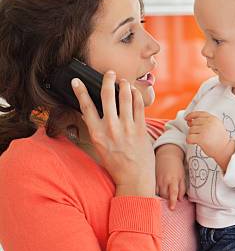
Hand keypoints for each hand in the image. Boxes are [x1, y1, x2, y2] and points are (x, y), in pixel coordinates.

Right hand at [71, 71, 154, 196]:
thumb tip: (92, 114)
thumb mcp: (100, 147)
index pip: (85, 107)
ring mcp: (127, 127)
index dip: (80, 91)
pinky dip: (136, 96)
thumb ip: (97, 130)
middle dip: (107, 80)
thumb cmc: (116, 164)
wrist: (134, 177)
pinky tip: (135, 92)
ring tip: (123, 81)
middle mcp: (111, 128)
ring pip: (125, 97)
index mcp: (97, 133)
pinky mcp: (141, 128)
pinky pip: (139, 106)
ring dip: (124, 85)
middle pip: (107, 96)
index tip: (77, 81)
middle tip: (109, 73)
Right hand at [155, 144, 185, 209]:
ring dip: (161, 197)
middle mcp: (164, 181)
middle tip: (169, 202)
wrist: (167, 155)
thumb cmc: (177, 166)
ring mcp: (157, 180)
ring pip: (157, 193)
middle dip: (167, 200)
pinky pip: (152, 189)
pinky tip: (156, 194)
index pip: (173, 193)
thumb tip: (180, 199)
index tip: (172, 208)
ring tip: (163, 198)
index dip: (172, 201)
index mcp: (173, 180)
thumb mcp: (182, 176)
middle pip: (164, 195)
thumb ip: (182, 188)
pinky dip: (155, 192)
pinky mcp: (152, 178)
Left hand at [184, 111, 234, 168]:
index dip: (191, 115)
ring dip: (192, 136)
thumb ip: (204, 122)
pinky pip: (189, 137)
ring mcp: (205, 130)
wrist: (225, 150)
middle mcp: (209, 122)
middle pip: (193, 123)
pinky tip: (194, 143)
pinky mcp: (201, 138)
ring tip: (200, 140)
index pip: (199, 114)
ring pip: (190, 130)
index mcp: (213, 119)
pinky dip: (189, 141)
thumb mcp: (215, 126)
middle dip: (193, 129)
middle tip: (199, 135)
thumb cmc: (219, 140)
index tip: (186, 118)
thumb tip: (189, 121)